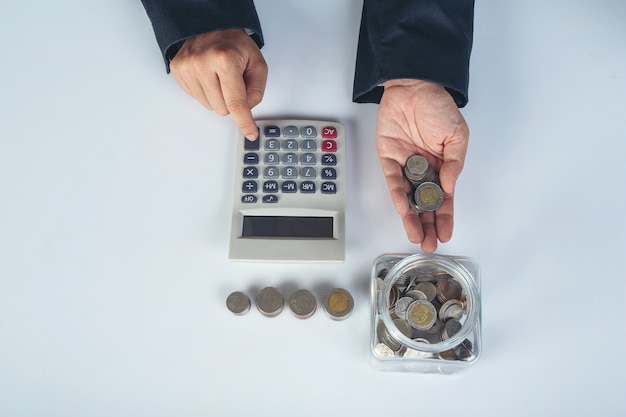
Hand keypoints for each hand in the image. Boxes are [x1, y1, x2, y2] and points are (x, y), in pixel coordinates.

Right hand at [170, 29, 267, 139]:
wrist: (210, 25)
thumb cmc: (234, 44)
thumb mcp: (257, 63)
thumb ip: (257, 90)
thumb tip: (247, 110)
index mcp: (225, 59)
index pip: (236, 102)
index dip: (244, 121)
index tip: (250, 133)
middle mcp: (202, 63)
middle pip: (222, 109)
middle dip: (231, 101)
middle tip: (232, 80)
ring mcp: (187, 67)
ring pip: (209, 106)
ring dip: (218, 97)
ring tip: (219, 76)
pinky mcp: (177, 71)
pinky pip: (196, 99)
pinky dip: (206, 92)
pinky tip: (208, 76)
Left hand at [376, 79, 468, 251]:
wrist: (415, 85)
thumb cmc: (438, 107)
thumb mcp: (457, 134)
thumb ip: (455, 162)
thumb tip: (451, 187)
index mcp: (442, 167)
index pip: (443, 199)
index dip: (444, 217)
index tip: (446, 235)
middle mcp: (423, 170)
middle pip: (425, 204)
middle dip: (427, 225)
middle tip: (429, 245)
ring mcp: (405, 166)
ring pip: (408, 198)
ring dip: (412, 217)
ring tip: (416, 236)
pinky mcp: (388, 158)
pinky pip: (393, 181)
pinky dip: (399, 194)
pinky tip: (404, 209)